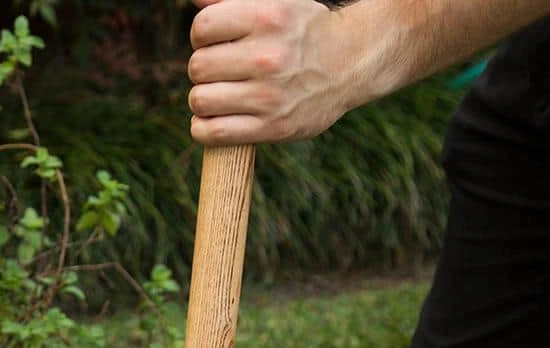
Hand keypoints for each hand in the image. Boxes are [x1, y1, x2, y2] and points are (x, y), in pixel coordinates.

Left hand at [187, 0, 360, 143]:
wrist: (351, 63)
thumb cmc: (303, 30)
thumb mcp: (274, 1)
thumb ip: (229, 0)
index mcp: (267, 16)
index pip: (202, 28)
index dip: (202, 36)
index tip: (216, 42)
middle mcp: (268, 57)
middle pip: (198, 67)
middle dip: (203, 69)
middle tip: (220, 71)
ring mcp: (269, 96)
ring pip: (200, 100)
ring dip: (203, 100)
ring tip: (218, 95)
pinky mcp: (271, 128)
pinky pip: (213, 133)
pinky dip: (203, 129)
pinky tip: (212, 120)